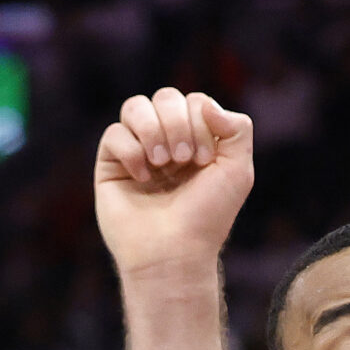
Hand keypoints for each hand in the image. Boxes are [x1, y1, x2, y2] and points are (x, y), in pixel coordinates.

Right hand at [95, 89, 254, 280]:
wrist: (175, 253)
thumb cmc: (207, 217)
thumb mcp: (238, 170)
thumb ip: (237, 128)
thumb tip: (206, 104)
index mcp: (195, 141)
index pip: (194, 102)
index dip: (200, 122)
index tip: (204, 160)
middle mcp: (165, 143)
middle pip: (165, 97)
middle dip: (177, 123)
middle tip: (183, 160)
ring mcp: (137, 152)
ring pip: (135, 107)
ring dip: (153, 130)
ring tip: (162, 163)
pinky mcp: (111, 166)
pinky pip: (114, 133)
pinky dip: (131, 151)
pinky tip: (143, 178)